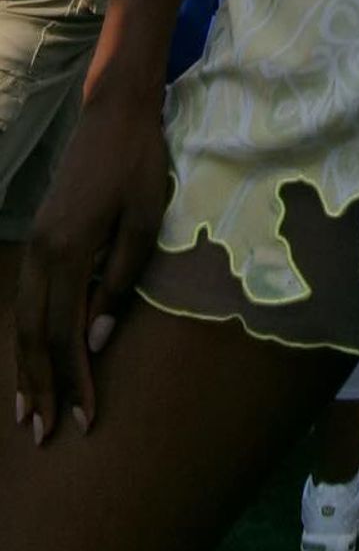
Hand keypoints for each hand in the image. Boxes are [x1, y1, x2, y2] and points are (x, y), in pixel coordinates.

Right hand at [14, 89, 168, 441]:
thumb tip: (96, 341)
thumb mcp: (143, 222)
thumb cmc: (139, 165)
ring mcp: (35, 243)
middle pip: (34, 335)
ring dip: (26, 367)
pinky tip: (31, 356)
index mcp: (68, 252)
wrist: (114, 114)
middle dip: (41, 387)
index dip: (75, 380)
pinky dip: (26, 335)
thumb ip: (119, 281)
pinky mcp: (38, 236)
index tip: (86, 419)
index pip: (66, 333)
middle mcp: (41, 253)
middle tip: (44, 436)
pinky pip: (26, 299)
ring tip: (29, 411)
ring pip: (23, 320)